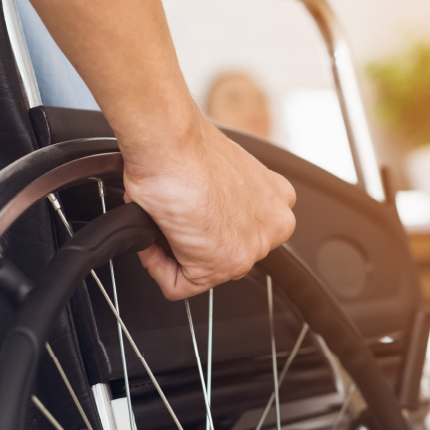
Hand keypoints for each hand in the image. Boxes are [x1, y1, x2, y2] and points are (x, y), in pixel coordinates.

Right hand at [121, 105, 295, 299]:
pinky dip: (156, 266)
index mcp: (276, 200)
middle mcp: (273, 225)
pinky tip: (154, 238)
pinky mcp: (223, 265)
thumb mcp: (218, 173)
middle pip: (222, 252)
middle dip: (191, 241)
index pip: (240, 232)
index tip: (188, 212)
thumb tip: (198, 213)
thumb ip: (221, 199)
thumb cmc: (184, 147)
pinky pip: (178, 285)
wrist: (171, 143)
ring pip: (201, 270)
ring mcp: (252, 248)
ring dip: (171, 252)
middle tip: (171, 217)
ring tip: (162, 222)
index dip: (204, 225)